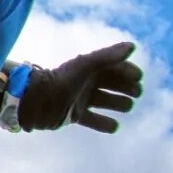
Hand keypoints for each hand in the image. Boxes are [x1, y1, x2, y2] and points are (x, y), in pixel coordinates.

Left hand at [18, 42, 143, 132]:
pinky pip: (94, 120)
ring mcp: (81, 99)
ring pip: (107, 102)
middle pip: (114, 84)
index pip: (115, 68)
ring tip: (127, 106)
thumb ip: (108, 56)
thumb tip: (132, 46)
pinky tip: (114, 126)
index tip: (138, 78)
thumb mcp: (85, 66)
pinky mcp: (75, 115)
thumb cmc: (61, 80)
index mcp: (89, 68)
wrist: (34, 101)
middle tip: (135, 93)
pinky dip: (105, 124)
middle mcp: (86, 83)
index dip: (128, 71)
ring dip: (119, 104)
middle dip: (127, 88)